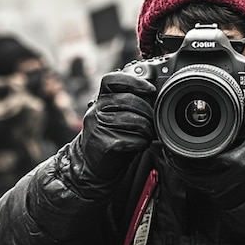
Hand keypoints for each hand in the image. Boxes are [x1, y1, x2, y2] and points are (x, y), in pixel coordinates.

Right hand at [65, 72, 155, 197]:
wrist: (90, 164)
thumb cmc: (109, 137)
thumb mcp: (114, 116)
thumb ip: (127, 104)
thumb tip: (154, 96)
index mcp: (99, 100)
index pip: (112, 80)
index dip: (133, 81)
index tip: (150, 89)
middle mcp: (95, 111)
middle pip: (128, 100)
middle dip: (148, 110)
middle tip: (154, 120)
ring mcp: (98, 127)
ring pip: (133, 121)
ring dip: (148, 129)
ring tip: (149, 134)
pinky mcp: (105, 144)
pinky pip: (133, 139)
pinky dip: (142, 143)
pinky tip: (141, 144)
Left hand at [165, 97, 244, 238]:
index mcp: (230, 163)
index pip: (197, 153)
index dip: (180, 145)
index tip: (172, 133)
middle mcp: (219, 177)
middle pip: (185, 166)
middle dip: (173, 152)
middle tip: (164, 139)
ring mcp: (214, 187)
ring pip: (186, 175)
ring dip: (176, 162)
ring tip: (168, 149)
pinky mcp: (213, 193)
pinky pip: (192, 181)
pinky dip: (184, 172)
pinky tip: (180, 163)